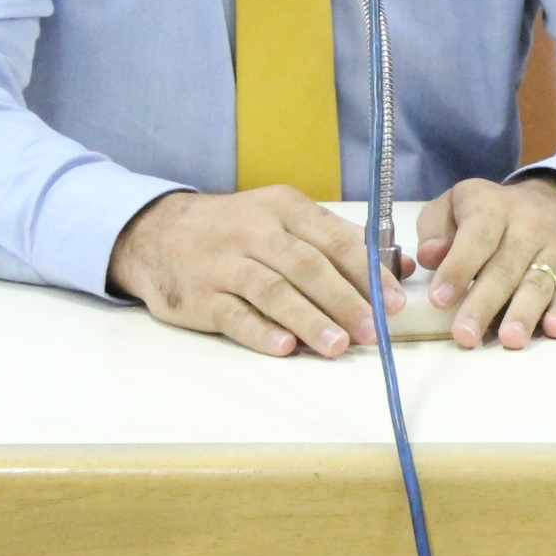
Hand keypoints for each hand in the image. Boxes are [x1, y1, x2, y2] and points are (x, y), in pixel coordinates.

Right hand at [109, 187, 403, 358]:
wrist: (155, 232)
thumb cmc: (235, 229)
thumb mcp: (283, 218)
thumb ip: (338, 241)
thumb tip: (400, 266)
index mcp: (285, 208)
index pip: (336, 240)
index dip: (370, 272)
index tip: (395, 300)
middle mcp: (255, 231)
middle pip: (308, 266)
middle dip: (346, 300)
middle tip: (374, 330)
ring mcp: (224, 263)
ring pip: (274, 291)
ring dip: (310, 320)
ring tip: (339, 346)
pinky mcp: (199, 296)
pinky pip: (233, 314)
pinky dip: (260, 331)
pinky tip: (284, 347)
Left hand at [416, 174, 555, 349]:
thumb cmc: (496, 214)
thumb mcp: (459, 204)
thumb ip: (435, 227)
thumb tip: (428, 256)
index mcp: (493, 207)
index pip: (477, 236)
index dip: (458, 268)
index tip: (439, 300)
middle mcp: (530, 226)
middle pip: (505, 267)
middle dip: (484, 303)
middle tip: (465, 335)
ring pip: (539, 282)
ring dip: (524, 313)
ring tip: (510, 340)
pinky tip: (555, 328)